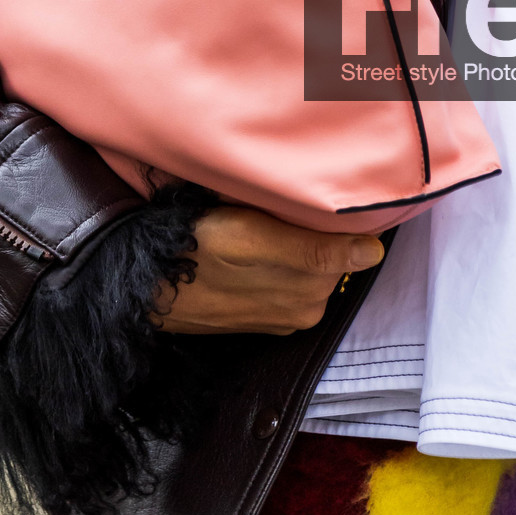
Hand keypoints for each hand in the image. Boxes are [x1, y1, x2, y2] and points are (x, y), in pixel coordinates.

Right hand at [150, 203, 382, 336]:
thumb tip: (373, 253)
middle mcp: (302, 310)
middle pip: (329, 258)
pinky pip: (284, 280)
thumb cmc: (195, 250)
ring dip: (294, 245)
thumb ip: (316, 250)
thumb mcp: (255, 238)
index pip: (347, 247)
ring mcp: (280, 315)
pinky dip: (277, 261)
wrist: (142, 282)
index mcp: (310, 294)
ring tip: (264, 222)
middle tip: (280, 206)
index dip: (335, 219)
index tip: (316, 198)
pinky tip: (254, 245)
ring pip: (306, 267)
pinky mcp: (259, 316)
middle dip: (314, 231)